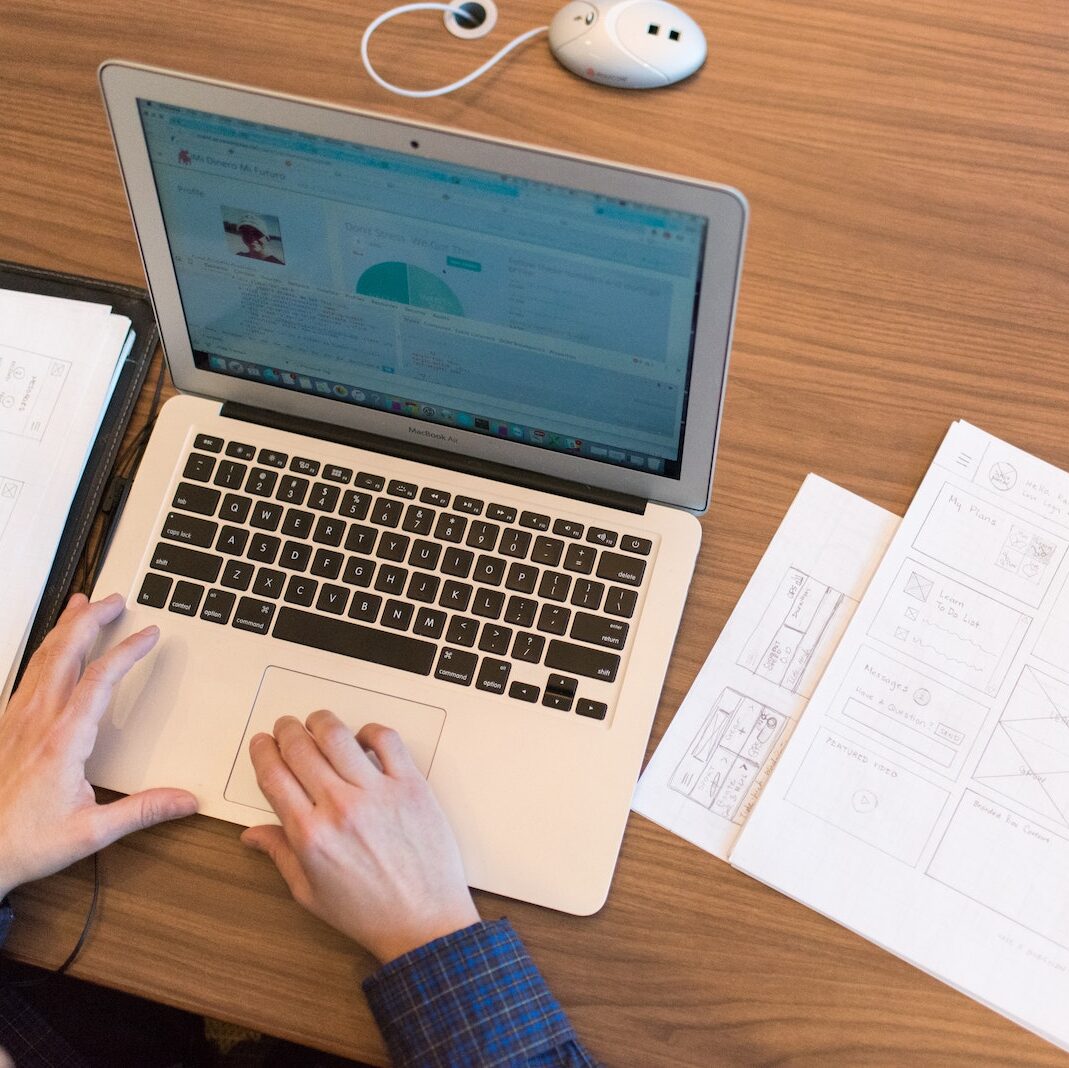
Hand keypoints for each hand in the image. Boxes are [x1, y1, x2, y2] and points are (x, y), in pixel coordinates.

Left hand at [0, 593, 197, 899]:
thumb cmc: (23, 841)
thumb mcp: (91, 833)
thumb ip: (142, 811)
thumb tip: (183, 799)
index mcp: (62, 740)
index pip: (100, 679)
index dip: (127, 651)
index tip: (148, 635)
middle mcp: (36, 721)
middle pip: (65, 652)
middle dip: (91, 619)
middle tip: (114, 600)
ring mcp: (16, 720)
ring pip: (42, 658)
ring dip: (65, 627)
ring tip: (82, 605)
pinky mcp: (6, 726)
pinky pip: (28, 673)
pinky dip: (46, 649)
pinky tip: (52, 648)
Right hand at [241, 712, 478, 962]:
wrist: (424, 922)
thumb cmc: (369, 913)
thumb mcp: (311, 894)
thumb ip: (280, 855)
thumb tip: (253, 834)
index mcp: (310, 834)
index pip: (273, 775)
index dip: (262, 752)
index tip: (262, 743)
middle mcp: (340, 807)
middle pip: (300, 747)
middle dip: (286, 731)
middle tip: (286, 727)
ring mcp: (377, 792)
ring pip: (338, 735)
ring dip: (321, 721)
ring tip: (318, 722)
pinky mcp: (410, 785)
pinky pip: (386, 740)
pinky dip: (369, 730)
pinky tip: (362, 738)